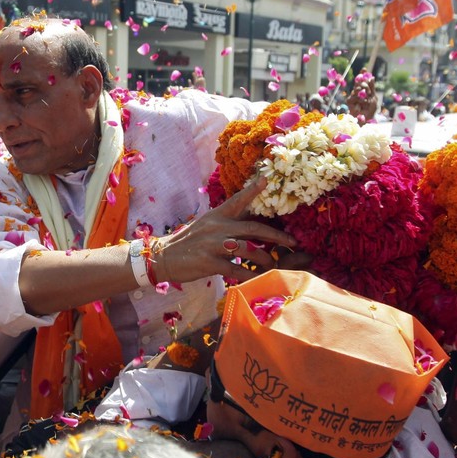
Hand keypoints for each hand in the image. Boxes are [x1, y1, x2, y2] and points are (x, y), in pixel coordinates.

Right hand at [152, 177, 299, 284]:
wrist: (163, 257)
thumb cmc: (188, 243)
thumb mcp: (206, 226)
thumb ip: (226, 223)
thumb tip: (248, 224)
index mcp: (217, 215)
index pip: (238, 199)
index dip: (254, 189)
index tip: (267, 178)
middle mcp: (217, 226)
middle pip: (253, 227)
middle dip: (276, 235)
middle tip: (293, 242)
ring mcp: (212, 244)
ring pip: (248, 249)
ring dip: (265, 258)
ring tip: (274, 264)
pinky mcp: (209, 262)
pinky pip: (235, 269)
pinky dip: (249, 275)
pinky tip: (257, 279)